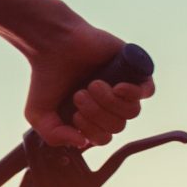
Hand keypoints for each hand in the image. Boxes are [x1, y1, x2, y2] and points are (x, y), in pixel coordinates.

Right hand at [21, 18, 155, 148]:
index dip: (92, 131)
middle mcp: (108, 104)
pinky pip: (147, 92)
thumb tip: (81, 142)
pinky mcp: (133, 69)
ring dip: (110, 102)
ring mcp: (122, 87)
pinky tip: (116, 85)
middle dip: (97, 114)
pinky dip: (133, 93)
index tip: (75, 114)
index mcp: (91, 117)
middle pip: (118, 126)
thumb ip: (54, 136)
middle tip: (79, 94)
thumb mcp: (39, 114)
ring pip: (132, 112)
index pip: (103, 138)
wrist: (53, 44)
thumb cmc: (46, 77)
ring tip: (93, 84)